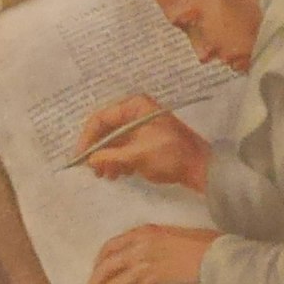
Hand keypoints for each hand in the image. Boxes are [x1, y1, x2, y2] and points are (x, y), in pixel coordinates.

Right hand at [74, 95, 207, 190]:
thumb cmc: (170, 155)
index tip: (81, 157)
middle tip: (92, 170)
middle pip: (107, 129)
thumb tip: (89, 160)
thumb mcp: (137, 155)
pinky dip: (119, 161)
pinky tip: (118, 174)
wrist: (201, 168)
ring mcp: (142, 127)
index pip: (102, 118)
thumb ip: (110, 157)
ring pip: (115, 141)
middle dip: (98, 150)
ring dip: (108, 158)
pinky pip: (125, 148)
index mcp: (135, 107)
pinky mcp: (147, 140)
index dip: (88, 138)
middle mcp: (136, 113)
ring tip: (106, 176)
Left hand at [84, 224, 219, 283]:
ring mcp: (142, 264)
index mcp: (141, 233)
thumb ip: (152, 243)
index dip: (98, 263)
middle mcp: (137, 247)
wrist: (213, 257)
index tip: (95, 274)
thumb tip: (143, 257)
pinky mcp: (150, 282)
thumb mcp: (171, 235)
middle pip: (105, 268)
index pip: (109, 247)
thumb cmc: (201, 246)